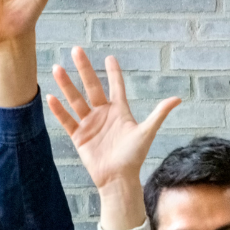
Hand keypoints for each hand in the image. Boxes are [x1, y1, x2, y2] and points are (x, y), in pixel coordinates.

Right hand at [47, 47, 180, 194]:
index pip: (115, 86)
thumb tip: (178, 98)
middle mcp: (103, 114)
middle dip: (84, 69)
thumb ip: (159, 114)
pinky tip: (51, 97)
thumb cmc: (134, 157)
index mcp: (119, 111)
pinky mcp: (79, 136)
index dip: (113, 72)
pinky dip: (59, 110)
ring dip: (66, 84)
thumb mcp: (146, 132)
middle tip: (77, 50)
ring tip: (57, 68)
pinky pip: (67, 120)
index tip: (109, 57)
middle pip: (91, 87)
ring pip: (75, 100)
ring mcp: (89, 124)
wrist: (118, 179)